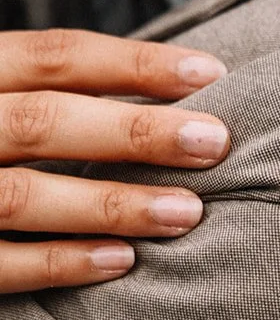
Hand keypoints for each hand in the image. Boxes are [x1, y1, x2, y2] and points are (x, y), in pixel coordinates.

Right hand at [0, 30, 229, 294]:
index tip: (210, 73)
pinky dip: (59, 263)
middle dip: (135, 132)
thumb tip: (167, 91)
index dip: (134, 62)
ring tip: (187, 212)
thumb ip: (39, 87)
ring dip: (112, 204)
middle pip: (44, 121)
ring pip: (23, 196)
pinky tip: (121, 261)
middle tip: (216, 141)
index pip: (54, 56)